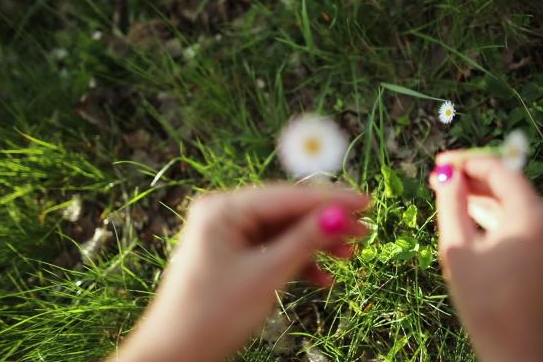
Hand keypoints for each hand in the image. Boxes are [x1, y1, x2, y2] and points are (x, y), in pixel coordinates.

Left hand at [109, 184, 368, 361]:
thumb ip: (304, 241)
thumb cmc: (212, 315)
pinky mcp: (232, 254)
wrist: (175, 355)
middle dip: (325, 223)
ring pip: (283, 230)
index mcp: (223, 208)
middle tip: (363, 232)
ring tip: (348, 256)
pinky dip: (296, 261)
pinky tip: (322, 278)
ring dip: (315, 244)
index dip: (331, 200)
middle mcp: (224, 213)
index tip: (367, 203)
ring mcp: (227, 234)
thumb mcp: (266, 276)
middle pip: (287, 211)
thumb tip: (338, 215)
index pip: (288, 196)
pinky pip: (272, 249)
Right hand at [429, 153, 542, 361]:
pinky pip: (521, 219)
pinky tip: (468, 213)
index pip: (500, 170)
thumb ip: (451, 203)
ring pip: (513, 201)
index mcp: (534, 215)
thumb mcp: (458, 247)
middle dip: (472, 179)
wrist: (517, 349)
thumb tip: (447, 173)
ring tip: (446, 193)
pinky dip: (495, 215)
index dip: (467, 161)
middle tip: (438, 177)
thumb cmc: (484, 301)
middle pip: (509, 184)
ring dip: (482, 196)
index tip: (439, 161)